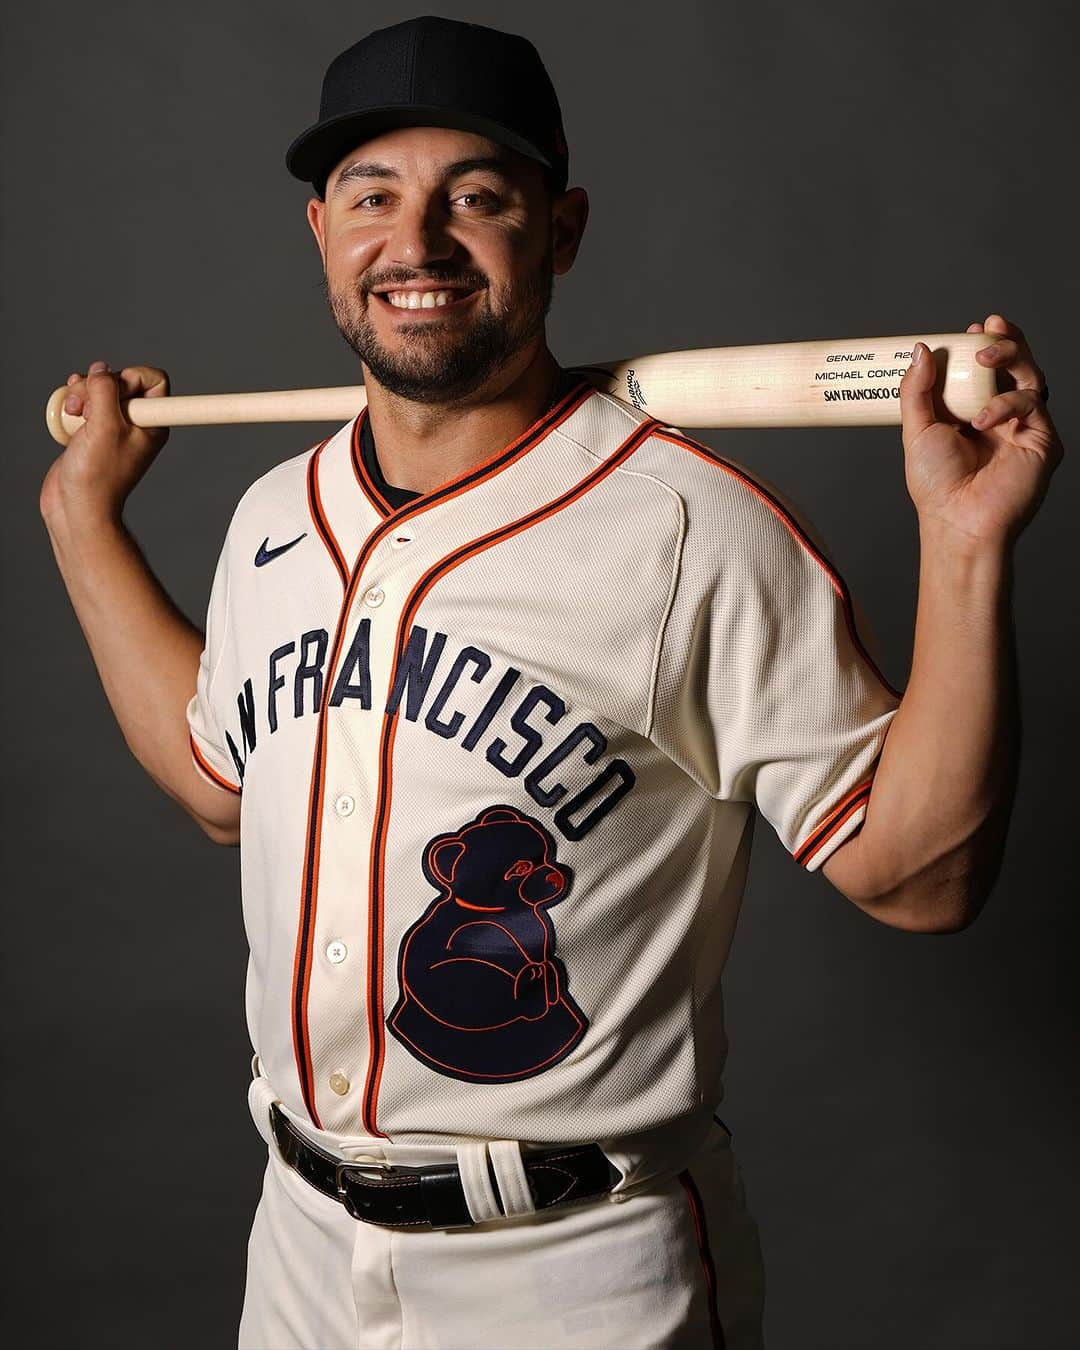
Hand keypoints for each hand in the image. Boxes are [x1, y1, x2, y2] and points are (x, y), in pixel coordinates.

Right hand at [39, 360, 170, 526]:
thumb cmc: (97, 475)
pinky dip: (75, 401)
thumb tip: (101, 369)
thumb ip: (106, 390)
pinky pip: (86, 403)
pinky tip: (68, 409)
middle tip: (87, 409)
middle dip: (99, 385)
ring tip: (74, 412)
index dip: (132, 377)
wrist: (76, 506)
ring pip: (100, 390)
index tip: (117, 395)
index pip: (154, 379)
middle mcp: (136, 423)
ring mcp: (113, 427)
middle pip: (121, 380)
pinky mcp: (92, 431)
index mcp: (152, 422)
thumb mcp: (105, 425)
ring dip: (82, 393)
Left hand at [898, 314, 1063, 549]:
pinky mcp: (1041, 439)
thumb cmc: (937, 485)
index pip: (985, 371)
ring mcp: (1024, 427)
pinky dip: (1006, 403)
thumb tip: (921, 350)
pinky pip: (1032, 403)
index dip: (982, 346)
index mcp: (974, 412)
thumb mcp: (918, 429)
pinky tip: (982, 419)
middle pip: (1015, 365)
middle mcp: (1002, 416)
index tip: (971, 329)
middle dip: (1005, 340)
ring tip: (985, 357)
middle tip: (989, 328)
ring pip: (1031, 375)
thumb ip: (917, 390)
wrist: (957, 521)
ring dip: (1011, 356)